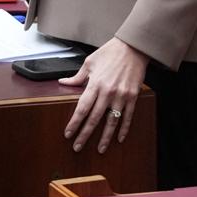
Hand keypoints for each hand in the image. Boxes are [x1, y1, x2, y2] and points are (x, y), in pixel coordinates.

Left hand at [61, 37, 147, 153]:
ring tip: (99, 149)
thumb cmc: (110, 53)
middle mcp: (108, 92)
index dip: (74, 123)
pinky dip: (124, 129)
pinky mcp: (133, 96)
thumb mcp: (89, 62)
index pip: (82, 108)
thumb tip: (63, 82)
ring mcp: (121, 96)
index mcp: (95, 84)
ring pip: (111, 121)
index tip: (68, 134)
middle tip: (77, 147)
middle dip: (85, 135)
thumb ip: (77, 76)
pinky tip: (119, 139)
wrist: (133, 47)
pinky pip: (128, 116)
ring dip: (105, 137)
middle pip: (94, 118)